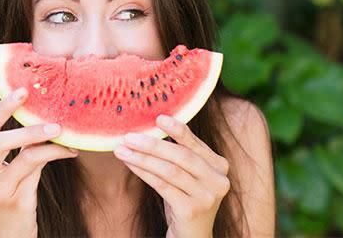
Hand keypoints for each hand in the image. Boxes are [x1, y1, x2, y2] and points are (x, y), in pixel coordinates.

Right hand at [0, 87, 78, 237]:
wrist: (7, 237)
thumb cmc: (12, 199)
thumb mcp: (9, 173)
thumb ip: (19, 150)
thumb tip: (44, 118)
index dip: (2, 108)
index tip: (22, 89)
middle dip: (14, 116)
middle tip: (33, 98)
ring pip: (21, 156)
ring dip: (41, 137)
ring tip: (61, 129)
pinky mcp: (15, 202)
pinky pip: (37, 170)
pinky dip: (55, 155)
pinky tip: (70, 151)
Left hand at [113, 115, 229, 237]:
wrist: (191, 234)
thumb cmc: (185, 197)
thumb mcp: (189, 174)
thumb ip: (182, 153)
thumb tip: (152, 127)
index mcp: (220, 166)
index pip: (195, 144)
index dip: (177, 129)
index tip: (159, 117)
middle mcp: (218, 180)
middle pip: (181, 156)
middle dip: (152, 144)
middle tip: (129, 136)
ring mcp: (206, 197)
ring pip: (169, 171)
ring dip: (143, 158)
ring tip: (122, 149)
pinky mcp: (191, 210)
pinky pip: (162, 186)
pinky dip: (143, 172)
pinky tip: (130, 163)